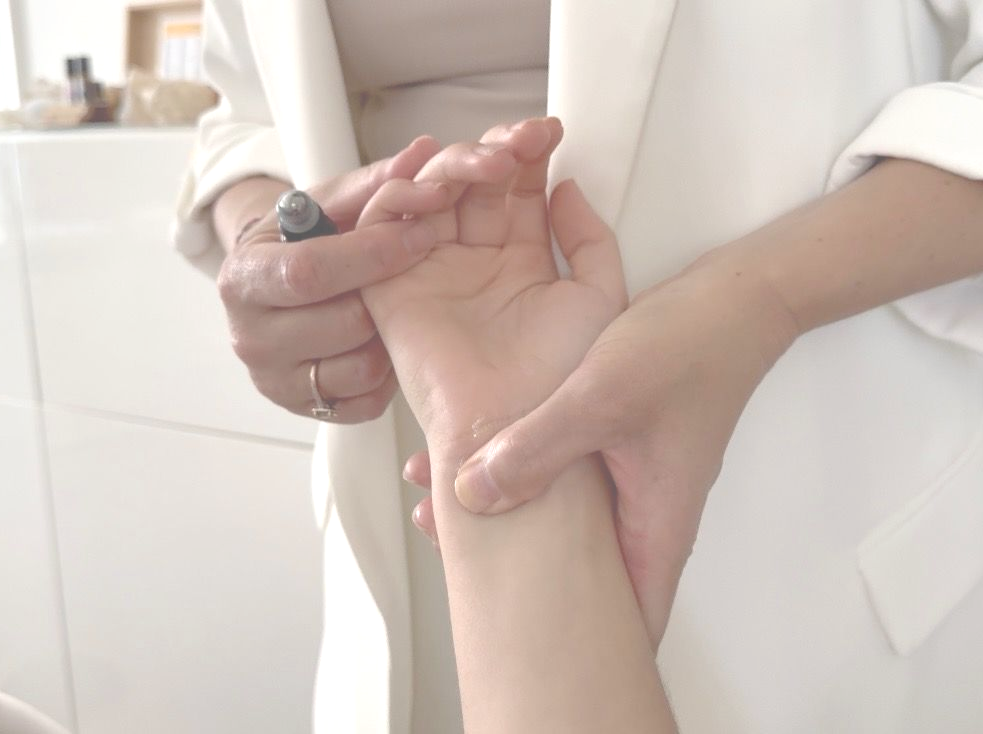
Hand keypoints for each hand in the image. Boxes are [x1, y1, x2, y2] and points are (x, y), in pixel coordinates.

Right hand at [215, 136, 444, 420]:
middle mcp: (250, 335)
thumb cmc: (307, 241)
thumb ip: (376, 182)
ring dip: (390, 336)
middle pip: (342, 322)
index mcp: (246, 276)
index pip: (311, 271)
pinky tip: (382, 342)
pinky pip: (365, 400)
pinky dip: (385, 373)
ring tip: (393, 309)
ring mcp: (276, 380)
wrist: (276, 288)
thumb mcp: (330, 204)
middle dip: (388, 297)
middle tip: (418, 276)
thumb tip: (425, 152)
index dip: (373, 254)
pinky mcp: (306, 410)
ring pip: (361, 366)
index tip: (421, 235)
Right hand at [359, 117, 627, 455]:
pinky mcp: (391, 290)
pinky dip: (400, 195)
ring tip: (486, 164)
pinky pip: (383, 229)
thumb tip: (566, 186)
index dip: (529, 153)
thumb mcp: (600, 298)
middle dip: (492, 151)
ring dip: (453, 165)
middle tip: (516, 144)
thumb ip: (591, 239)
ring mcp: (433, 274)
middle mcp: (476, 265)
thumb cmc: (563, 382)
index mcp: (523, 266)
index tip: (550, 132)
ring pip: (430, 194)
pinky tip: (436, 189)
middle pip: (472, 184)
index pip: (516, 190)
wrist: (518, 431)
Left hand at [410, 244, 798, 643]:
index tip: (514, 636)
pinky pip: (564, 484)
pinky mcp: (620, 452)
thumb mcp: (601, 398)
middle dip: (519, 579)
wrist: (732, 301)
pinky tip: (478, 457)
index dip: (575, 639)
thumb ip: (537, 448)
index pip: (624, 619)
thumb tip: (472, 497)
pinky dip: (521, 478)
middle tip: (451, 559)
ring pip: (565, 526)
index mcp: (654, 526)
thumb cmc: (687, 348)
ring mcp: (633, 485)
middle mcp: (646, 516)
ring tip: (439, 505)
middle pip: (584, 578)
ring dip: (509, 519)